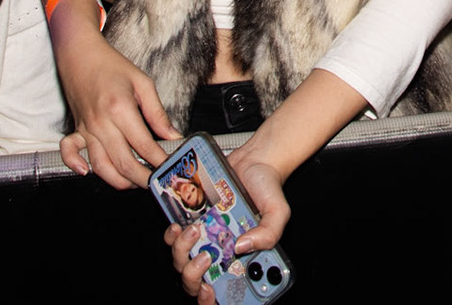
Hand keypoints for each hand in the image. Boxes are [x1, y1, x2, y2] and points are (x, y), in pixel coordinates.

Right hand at [54, 35, 180, 188]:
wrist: (81, 54)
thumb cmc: (111, 66)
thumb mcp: (142, 83)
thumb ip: (157, 113)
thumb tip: (173, 135)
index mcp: (120, 109)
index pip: (144, 145)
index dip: (160, 160)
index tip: (172, 167)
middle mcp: (101, 122)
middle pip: (124, 162)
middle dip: (144, 178)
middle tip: (158, 183)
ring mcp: (86, 128)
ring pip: (101, 165)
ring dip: (119, 181)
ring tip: (136, 183)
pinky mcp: (76, 129)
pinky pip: (69, 151)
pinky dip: (74, 164)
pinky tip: (86, 172)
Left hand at [163, 144, 289, 303]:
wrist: (254, 159)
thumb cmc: (267, 188)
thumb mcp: (278, 213)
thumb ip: (268, 234)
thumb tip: (242, 246)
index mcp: (241, 259)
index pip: (221, 292)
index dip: (210, 298)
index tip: (210, 288)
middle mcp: (221, 252)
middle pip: (196, 280)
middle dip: (194, 273)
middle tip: (206, 256)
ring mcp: (205, 238)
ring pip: (182, 261)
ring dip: (182, 251)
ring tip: (194, 231)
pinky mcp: (193, 222)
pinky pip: (174, 238)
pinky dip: (173, 235)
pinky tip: (181, 224)